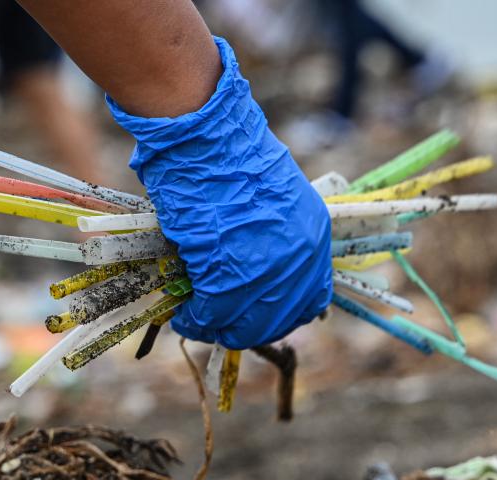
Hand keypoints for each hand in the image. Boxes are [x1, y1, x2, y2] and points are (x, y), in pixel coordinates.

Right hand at [109, 37, 332, 348]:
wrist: (207, 136)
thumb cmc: (229, 154)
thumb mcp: (272, 198)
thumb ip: (272, 236)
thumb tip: (251, 268)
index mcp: (313, 236)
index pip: (310, 300)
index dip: (278, 314)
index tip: (252, 314)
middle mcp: (299, 259)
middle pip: (276, 320)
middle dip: (244, 327)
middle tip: (217, 323)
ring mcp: (267, 270)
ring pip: (243, 323)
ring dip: (216, 326)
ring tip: (194, 319)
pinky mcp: (230, 275)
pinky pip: (212, 313)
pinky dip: (195, 319)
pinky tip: (183, 315)